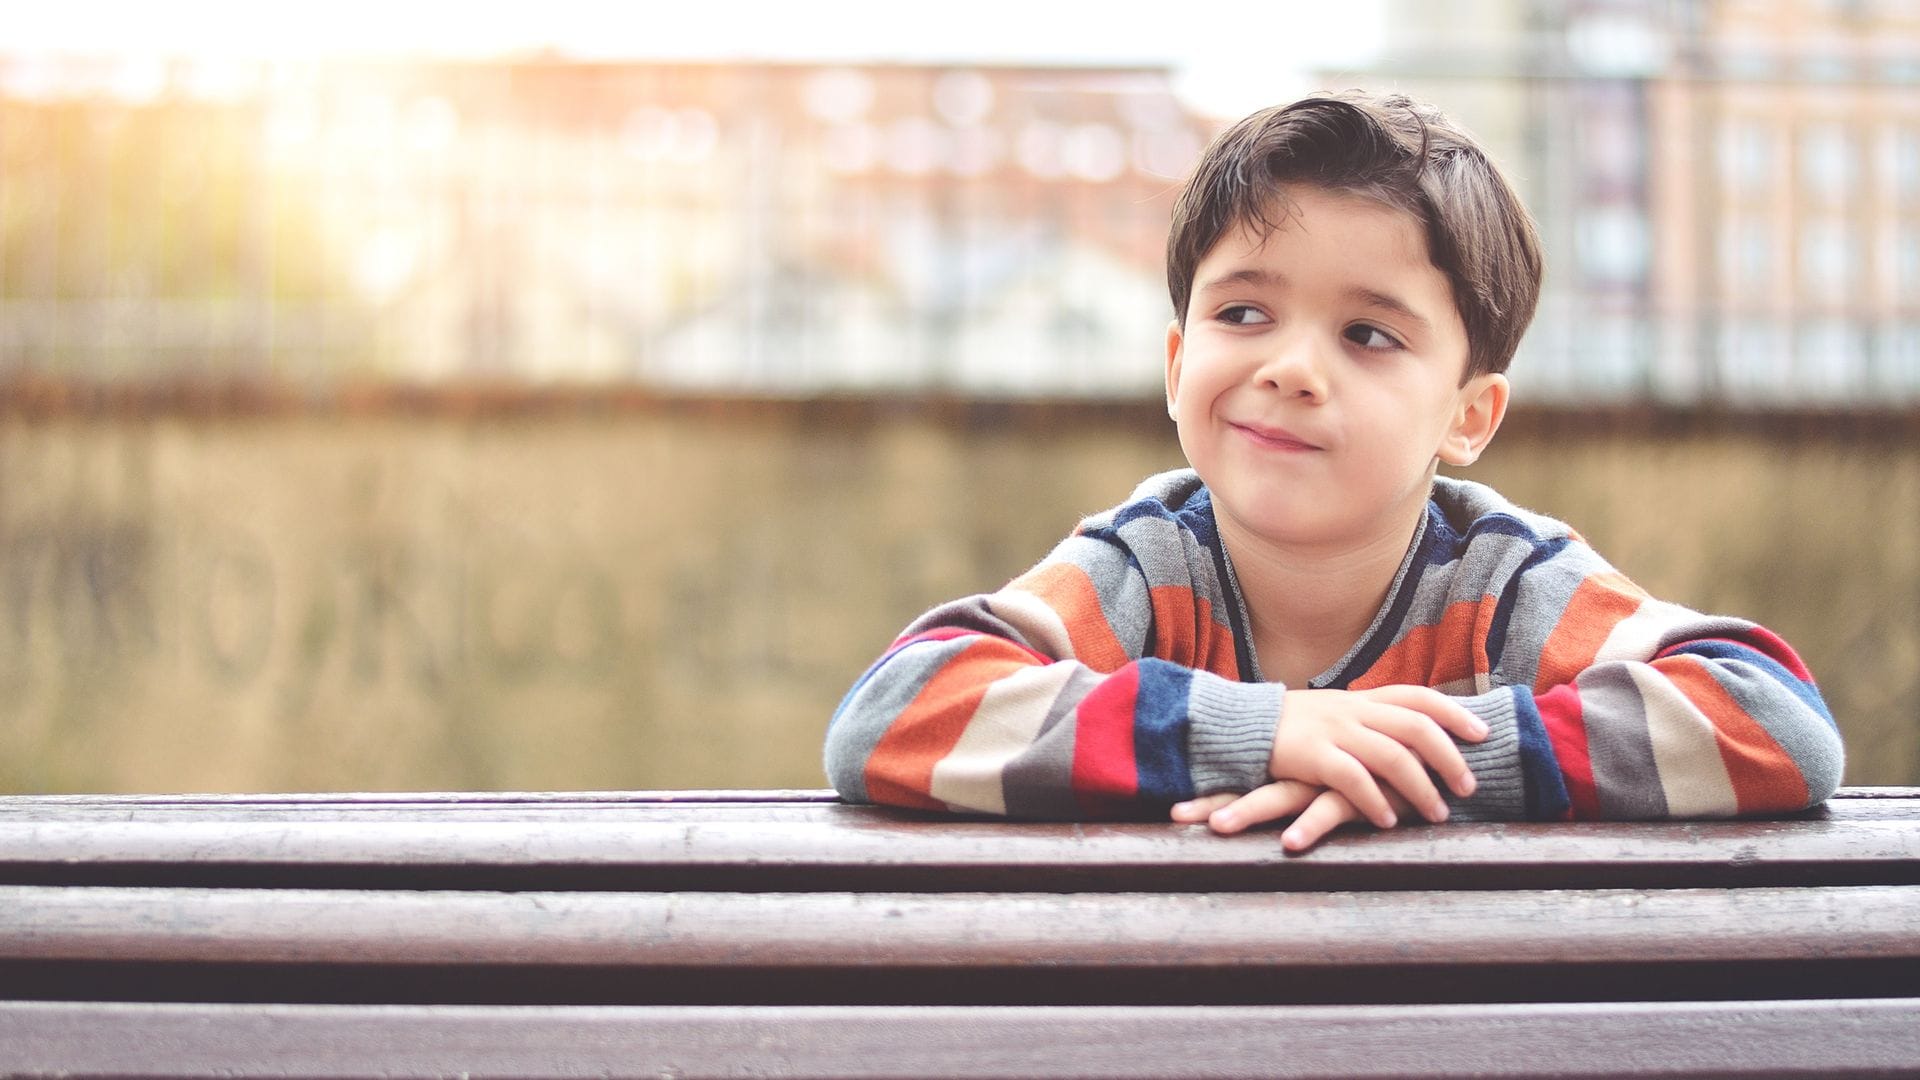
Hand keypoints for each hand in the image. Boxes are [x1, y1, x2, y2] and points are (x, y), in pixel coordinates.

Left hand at [1173, 784, 1408, 851]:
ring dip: (1249, 811)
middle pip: (1251, 781)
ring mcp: (1332, 777)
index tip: (1174, 805)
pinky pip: (1332, 809)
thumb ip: (1316, 784)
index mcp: (1300, 761)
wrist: (1445, 754)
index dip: (1211, 785)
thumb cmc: (1391, 770)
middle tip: (1175, 816)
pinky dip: (1310, 827)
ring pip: (1282, 794)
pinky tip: (1289, 844)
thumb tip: (1281, 796)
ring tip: (1217, 829)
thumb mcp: (1346, 774)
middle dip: (1213, 799)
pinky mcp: (1363, 792)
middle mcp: (1308, 766)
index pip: (1247, 771)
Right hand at [1267, 685, 1486, 829]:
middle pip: (1416, 727)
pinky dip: (1375, 801)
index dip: (1454, 712)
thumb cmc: (1293, 727)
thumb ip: (1371, 721)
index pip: (1419, 697)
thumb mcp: (1336, 712)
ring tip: (1437, 814)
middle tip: (1467, 788)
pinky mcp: (1312, 756)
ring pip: (1392, 756)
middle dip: (1449, 758)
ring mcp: (1333, 732)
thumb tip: (1416, 735)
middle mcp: (1353, 711)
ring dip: (1421, 788)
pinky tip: (1388, 821)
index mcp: (1362, 699)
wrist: (1240, 725)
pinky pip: (1353, 780)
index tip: (1482, 734)